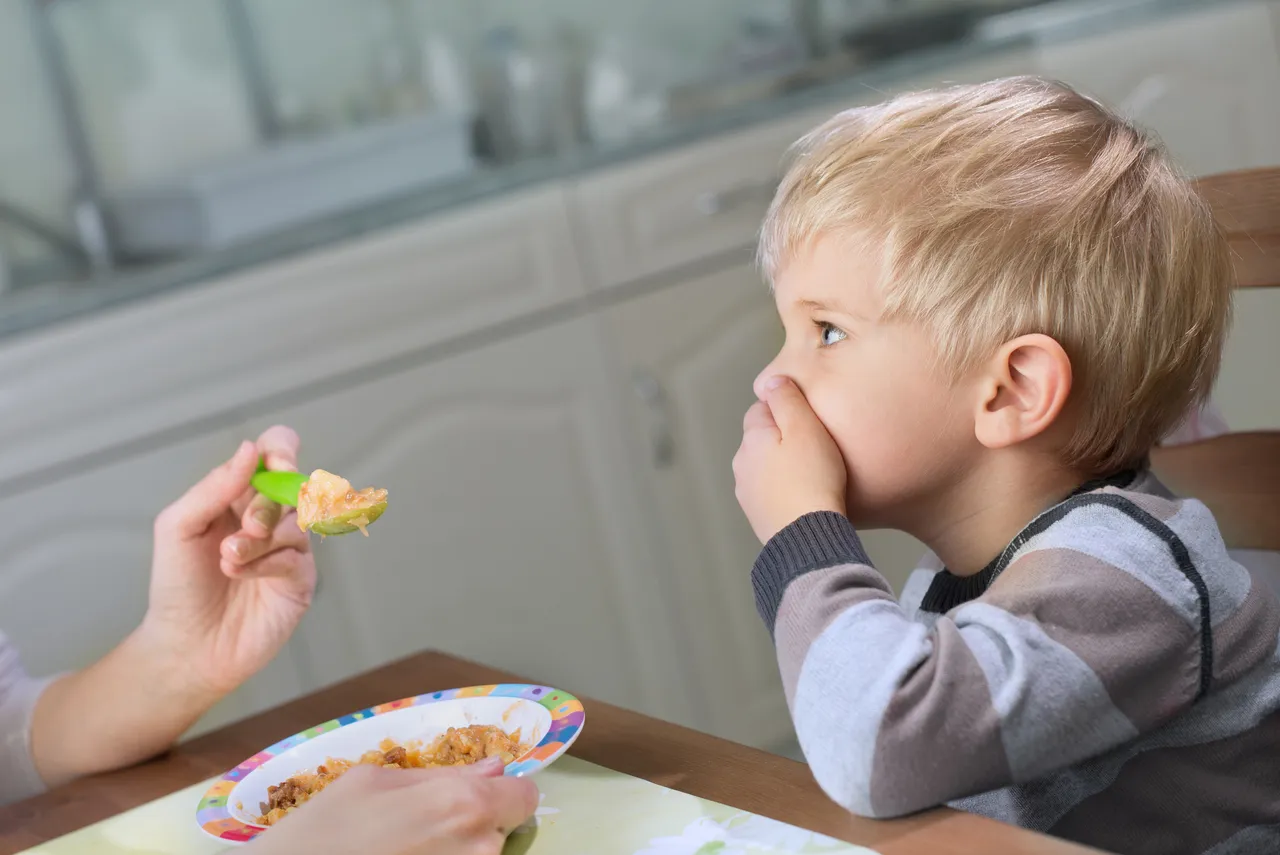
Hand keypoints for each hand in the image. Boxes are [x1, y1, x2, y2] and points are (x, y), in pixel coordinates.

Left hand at [31, 426, 317, 787]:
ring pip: (296, 522)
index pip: (277, 452)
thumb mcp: (179, 526)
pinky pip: (296, 557)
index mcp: (241, 495)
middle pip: (294, 485)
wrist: (185, 644)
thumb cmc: (177, 586)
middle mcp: (271, 517)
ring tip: (228, 560)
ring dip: (259, 538)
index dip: (282, 449)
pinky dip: (266, 563)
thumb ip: (214, 486)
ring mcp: (289, 548)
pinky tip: (240, 575)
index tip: (275, 464)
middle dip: (268, 503)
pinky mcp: (300, 580)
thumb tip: (251, 450)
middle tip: (245, 526)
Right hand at [246, 759, 538, 854]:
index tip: (478, 797)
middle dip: (477, 825)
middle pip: (503, 831)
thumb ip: (442, 774)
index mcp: (464, 803)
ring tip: (406, 849)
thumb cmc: (322, 831)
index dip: (503, 792)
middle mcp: (478, 848)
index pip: (524, 796)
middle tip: (424, 828)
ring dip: (456, 851)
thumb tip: (493, 767)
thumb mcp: (372, 781)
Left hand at [733, 376, 846, 542]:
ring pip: (766, 467)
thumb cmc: (813, 479)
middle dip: (784, 440)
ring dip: (783, 467)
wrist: (808, 536)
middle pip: (762, 439)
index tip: (809, 422)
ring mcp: (747, 492)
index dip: (787, 411)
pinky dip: (785, 491)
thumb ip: (787, 400)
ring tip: (815, 476)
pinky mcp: (757, 516)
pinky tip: (806, 498)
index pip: (761, 409)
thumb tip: (771, 380)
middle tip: (817, 449)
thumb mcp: (805, 428)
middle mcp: (742, 464)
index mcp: (751, 438)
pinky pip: (771, 493)